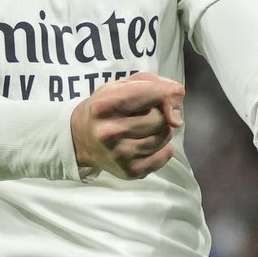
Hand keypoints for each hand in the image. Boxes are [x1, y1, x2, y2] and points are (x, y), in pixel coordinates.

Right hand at [71, 71, 185, 179]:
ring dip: (162, 129)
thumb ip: (154, 85)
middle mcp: (110, 132)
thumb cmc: (105, 107)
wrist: (81, 139)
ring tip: (144, 128)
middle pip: (161, 118)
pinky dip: (163, 147)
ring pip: (165, 136)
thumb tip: (176, 115)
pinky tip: (147, 142)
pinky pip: (165, 155)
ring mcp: (120, 154)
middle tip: (144, 114)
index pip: (153, 93)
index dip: (165, 92)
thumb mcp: (120, 86)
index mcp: (105, 106)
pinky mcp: (130, 171)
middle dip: (159, 113)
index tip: (161, 95)